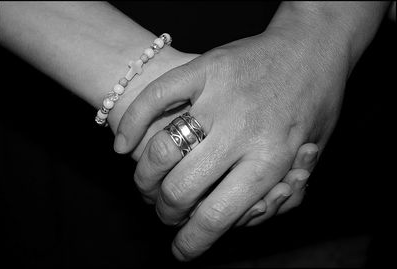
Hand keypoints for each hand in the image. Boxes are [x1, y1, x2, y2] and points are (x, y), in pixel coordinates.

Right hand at [107, 48, 318, 225]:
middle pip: (181, 190)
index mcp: (271, 159)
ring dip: (145, 180)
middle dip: (166, 213)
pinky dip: (131, 125)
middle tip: (167, 213)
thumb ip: (281, 195)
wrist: (313, 44)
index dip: (191, 242)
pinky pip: (154, 98)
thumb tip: (241, 219)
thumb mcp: (314, 156)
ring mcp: (217, 96)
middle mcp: (241, 131)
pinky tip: (122, 145)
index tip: (181, 249)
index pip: (215, 217)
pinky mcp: (202, 68)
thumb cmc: (316, 102)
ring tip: (149, 186)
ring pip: (159, 151)